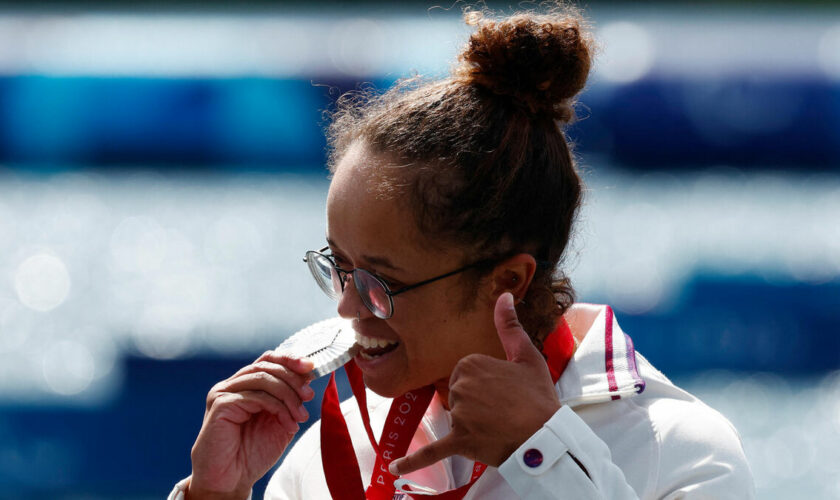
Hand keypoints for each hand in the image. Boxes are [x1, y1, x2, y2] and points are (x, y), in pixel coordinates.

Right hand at [186, 351, 315, 498]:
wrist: (231, 480)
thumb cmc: (252, 453)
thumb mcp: (280, 421)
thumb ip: (290, 398)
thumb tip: (308, 375)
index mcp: (245, 385)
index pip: (268, 360)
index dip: (289, 358)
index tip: (311, 366)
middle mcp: (232, 385)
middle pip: (266, 366)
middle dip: (293, 378)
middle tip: (309, 394)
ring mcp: (223, 392)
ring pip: (263, 378)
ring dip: (288, 395)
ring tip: (301, 415)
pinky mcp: (220, 404)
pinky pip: (255, 396)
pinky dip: (278, 408)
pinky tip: (288, 424)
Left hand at [390, 292, 560, 474]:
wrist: (547, 436)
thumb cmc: (538, 396)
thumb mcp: (527, 356)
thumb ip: (509, 325)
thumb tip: (505, 295)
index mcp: (470, 363)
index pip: (465, 373)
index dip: (485, 384)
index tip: (504, 391)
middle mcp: (460, 386)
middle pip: (458, 395)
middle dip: (476, 404)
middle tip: (504, 410)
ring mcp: (458, 415)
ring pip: (455, 418)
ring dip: (471, 425)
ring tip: (498, 427)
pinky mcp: (459, 441)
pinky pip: (432, 451)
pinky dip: (413, 461)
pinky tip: (396, 468)